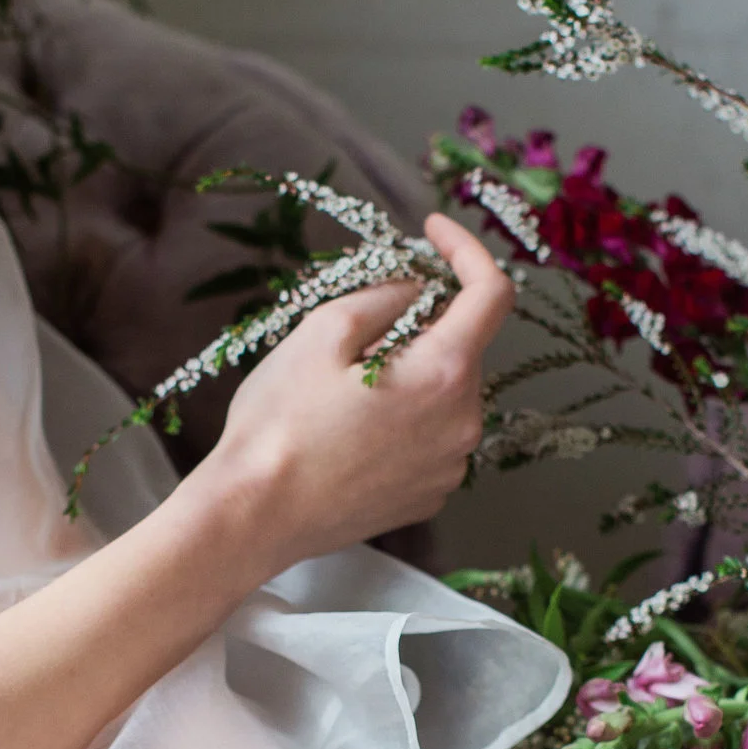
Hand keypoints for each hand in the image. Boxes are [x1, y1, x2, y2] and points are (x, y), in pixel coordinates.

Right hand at [185, 213, 510, 577]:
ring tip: (347, 387)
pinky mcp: (428, 496)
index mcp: (444, 374)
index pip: (491, 293)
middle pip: (463, 347)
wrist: (256, 517)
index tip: (432, 231)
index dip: (466, 250)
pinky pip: (432, 438)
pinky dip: (407, 418)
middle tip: (360, 324)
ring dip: (413, 373)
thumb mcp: (322, 332)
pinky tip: (355, 429)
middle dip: (424, 322)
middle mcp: (464, 424)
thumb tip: (415, 289)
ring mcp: (450, 467)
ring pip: (447, 394)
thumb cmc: (281, 425)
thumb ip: (384, 296)